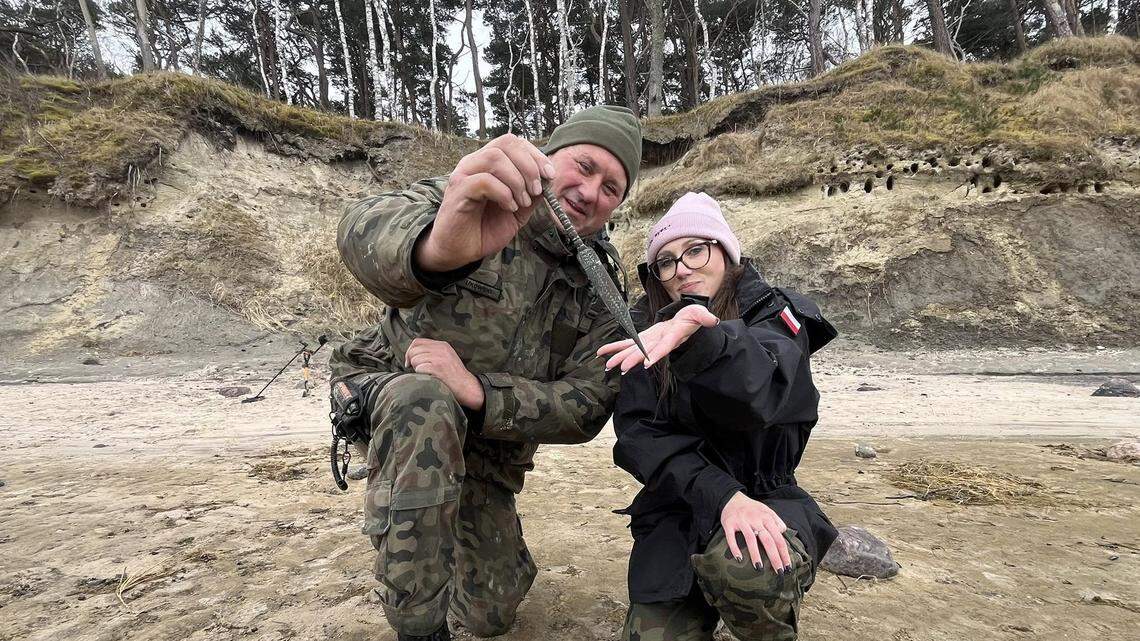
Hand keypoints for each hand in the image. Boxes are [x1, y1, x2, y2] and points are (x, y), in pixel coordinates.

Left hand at [404, 338, 484, 409]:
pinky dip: (421, 375)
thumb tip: (412, 354)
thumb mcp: (446, 357)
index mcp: (442, 344)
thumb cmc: (454, 375)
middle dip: (412, 362)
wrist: (467, 387)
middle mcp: (441, 348)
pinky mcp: (438, 368)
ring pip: (415, 359)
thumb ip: (432, 352)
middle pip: (414, 350)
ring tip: (427, 374)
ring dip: (417, 369)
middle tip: (419, 370)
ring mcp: (440, 357)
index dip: (409, 351)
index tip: (409, 362)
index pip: (417, 341)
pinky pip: (419, 368)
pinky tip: (429, 377)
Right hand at [416, 134, 555, 271]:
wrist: (461, 252)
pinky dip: (503, 193)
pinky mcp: (458, 190)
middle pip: (506, 142)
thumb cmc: (485, 228)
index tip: (549, 175)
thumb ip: (531, 193)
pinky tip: (509, 208)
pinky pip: (484, 180)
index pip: (513, 142)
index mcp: (488, 163)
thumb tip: (548, 179)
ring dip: (516, 180)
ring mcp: (464, 174)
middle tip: (536, 191)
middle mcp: (474, 163)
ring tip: (522, 202)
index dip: (535, 155)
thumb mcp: (518, 210)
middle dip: (529, 165)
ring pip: (495, 157)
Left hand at [596, 304, 718, 373]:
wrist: (684, 324)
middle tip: (622, 368)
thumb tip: (712, 320)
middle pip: (646, 352)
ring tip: (608, 365)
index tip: (647, 363)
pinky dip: (615, 347)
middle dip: (634, 359)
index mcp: (673, 336)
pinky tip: (602, 352)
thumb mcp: (700, 314)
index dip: (656, 355)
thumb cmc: (692, 318)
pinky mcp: (643, 338)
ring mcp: (650, 342)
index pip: (665, 347)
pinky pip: (627, 343)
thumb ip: (704, 317)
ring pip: (634, 350)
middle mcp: (659, 342)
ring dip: (620, 357)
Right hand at [720, 492, 791, 572]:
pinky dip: (735, 548)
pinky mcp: (729, 523)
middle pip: (767, 540)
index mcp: (766, 517)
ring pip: (750, 539)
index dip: (784, 553)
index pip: (778, 538)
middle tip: (779, 572)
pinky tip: (739, 559)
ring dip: (755, 554)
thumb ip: (776, 520)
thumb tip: (783, 531)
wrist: (731, 497)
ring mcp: (742, 521)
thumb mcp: (766, 510)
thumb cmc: (751, 507)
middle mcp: (755, 519)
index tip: (788, 566)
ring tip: (759, 568)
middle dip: (774, 557)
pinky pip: (731, 537)